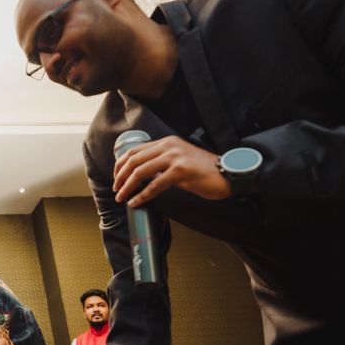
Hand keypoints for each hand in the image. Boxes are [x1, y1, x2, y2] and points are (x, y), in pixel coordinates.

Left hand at [113, 135, 228, 206]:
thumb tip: (141, 175)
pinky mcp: (180, 171)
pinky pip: (155, 185)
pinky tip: (136, 202)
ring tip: (121, 197)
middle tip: (116, 189)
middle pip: (134, 161)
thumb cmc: (204, 171)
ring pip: (140, 172)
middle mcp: (169, 146)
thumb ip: (161, 163)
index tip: (116, 177)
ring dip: (127, 187)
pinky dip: (142, 195)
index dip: (120, 164)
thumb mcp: (179, 161)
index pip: (134, 150)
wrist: (228, 174)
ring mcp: (174, 157)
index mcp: (166, 142)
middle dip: (120, 177)